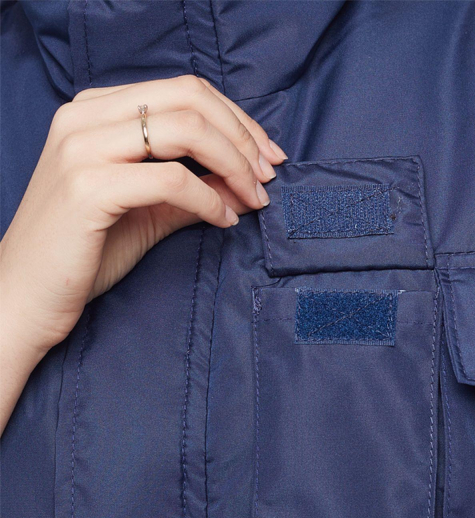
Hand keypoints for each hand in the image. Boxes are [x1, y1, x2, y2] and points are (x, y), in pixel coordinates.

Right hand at [0, 75, 286, 432]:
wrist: (28, 293)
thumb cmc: (86, 250)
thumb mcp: (149, 210)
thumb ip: (195, 190)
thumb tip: (248, 185)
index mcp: (96, 110)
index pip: (184, 91)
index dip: (238, 120)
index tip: (269, 156)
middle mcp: (85, 116)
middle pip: (190, 100)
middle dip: (243, 138)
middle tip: (269, 176)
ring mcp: (82, 148)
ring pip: (185, 129)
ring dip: (233, 165)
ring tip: (254, 199)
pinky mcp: (88, 187)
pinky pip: (172, 180)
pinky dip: (211, 200)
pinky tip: (225, 221)